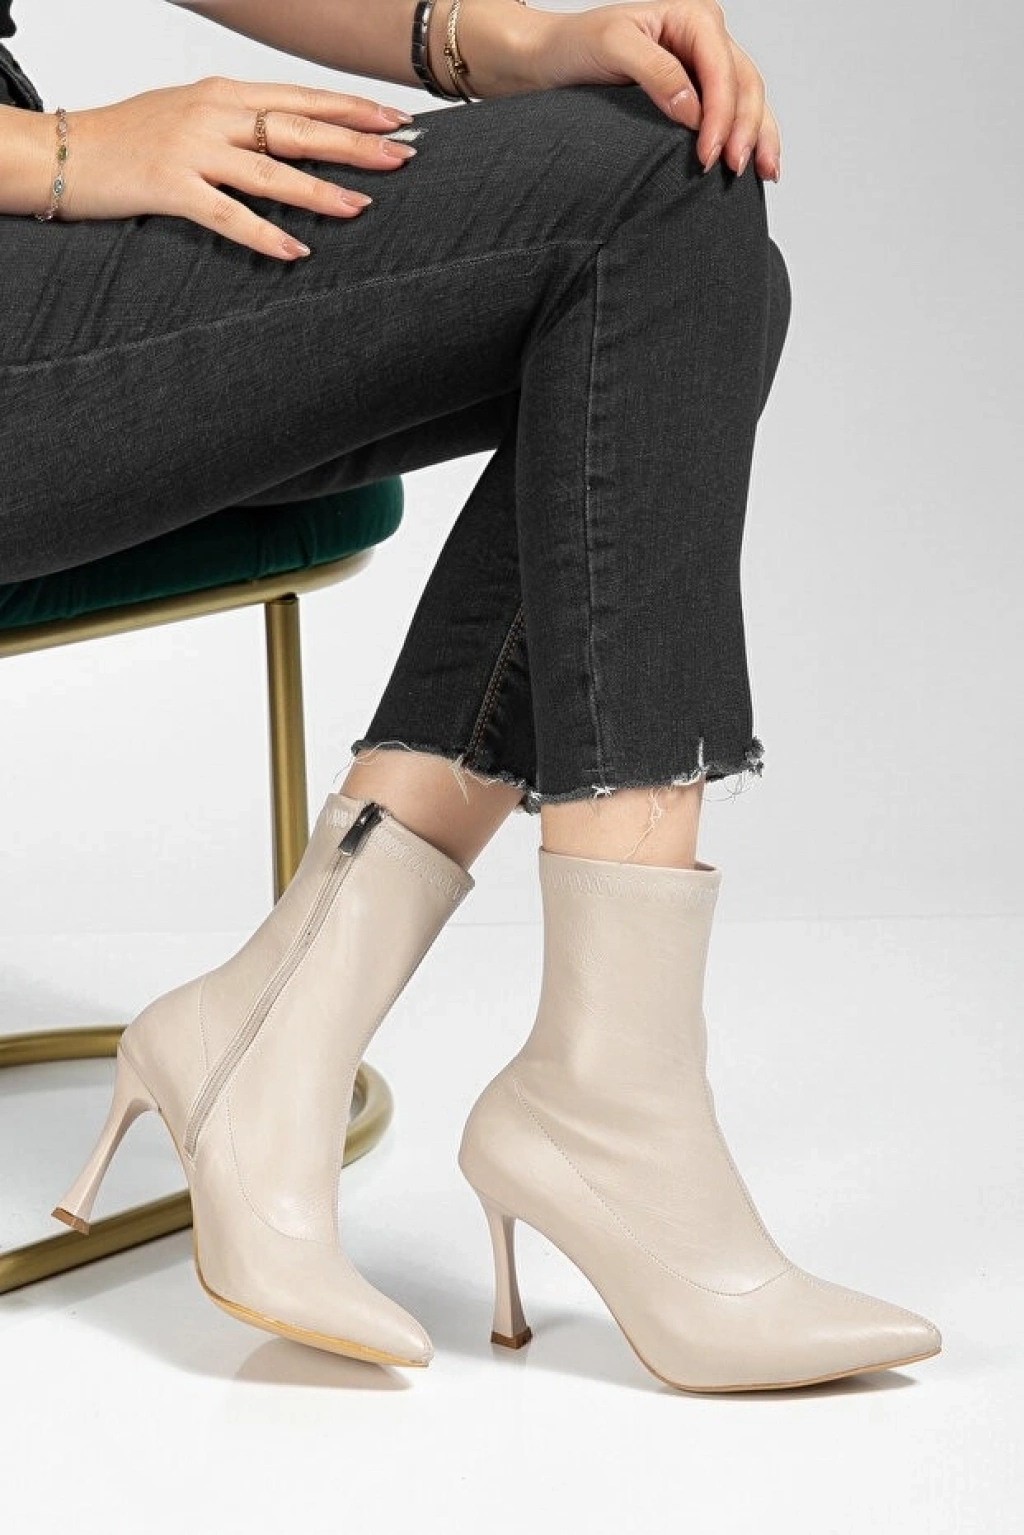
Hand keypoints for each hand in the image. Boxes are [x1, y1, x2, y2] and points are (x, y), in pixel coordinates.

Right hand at [57, 76, 418, 259]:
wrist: (64, 151)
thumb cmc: (130, 138)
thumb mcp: (191, 114)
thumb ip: (240, 123)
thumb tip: (292, 134)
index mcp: (222, 94)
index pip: (301, 98)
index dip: (351, 108)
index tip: (396, 120)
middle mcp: (213, 116)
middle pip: (297, 128)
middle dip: (354, 143)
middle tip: (401, 157)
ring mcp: (192, 151)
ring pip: (270, 171)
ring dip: (319, 190)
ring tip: (362, 207)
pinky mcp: (170, 188)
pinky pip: (227, 215)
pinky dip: (264, 235)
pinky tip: (295, 252)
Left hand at [529, 1, 780, 179]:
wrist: (551, 59)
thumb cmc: (576, 45)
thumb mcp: (613, 47)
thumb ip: (656, 72)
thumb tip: (693, 110)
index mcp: (692, 17)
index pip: (721, 68)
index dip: (721, 114)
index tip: (708, 154)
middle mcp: (704, 37)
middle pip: (744, 83)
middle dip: (746, 128)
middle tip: (734, 169)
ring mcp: (704, 64)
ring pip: (749, 98)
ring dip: (759, 136)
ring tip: (762, 173)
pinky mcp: (697, 90)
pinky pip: (734, 112)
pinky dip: (750, 136)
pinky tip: (759, 162)